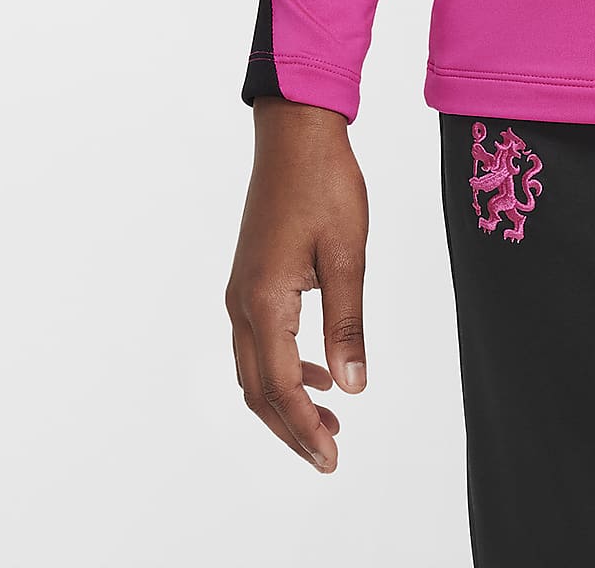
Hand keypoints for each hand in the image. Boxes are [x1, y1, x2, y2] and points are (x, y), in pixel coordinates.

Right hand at [225, 98, 369, 473]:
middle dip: (291, 428)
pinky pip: (258, 342)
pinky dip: (283, 369)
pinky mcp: (250, 278)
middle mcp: (242, 303)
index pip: (281, 387)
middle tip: (328, 457)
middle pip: (259, 390)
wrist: (296, 133)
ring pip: (254, 369)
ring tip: (328, 421)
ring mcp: (241, 290)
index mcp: (265, 301)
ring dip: (286, 401)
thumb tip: (353, 387)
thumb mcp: (347, 256)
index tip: (331, 459)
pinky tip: (319, 371)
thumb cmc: (325, 185)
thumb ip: (347, 325)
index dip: (305, 428)